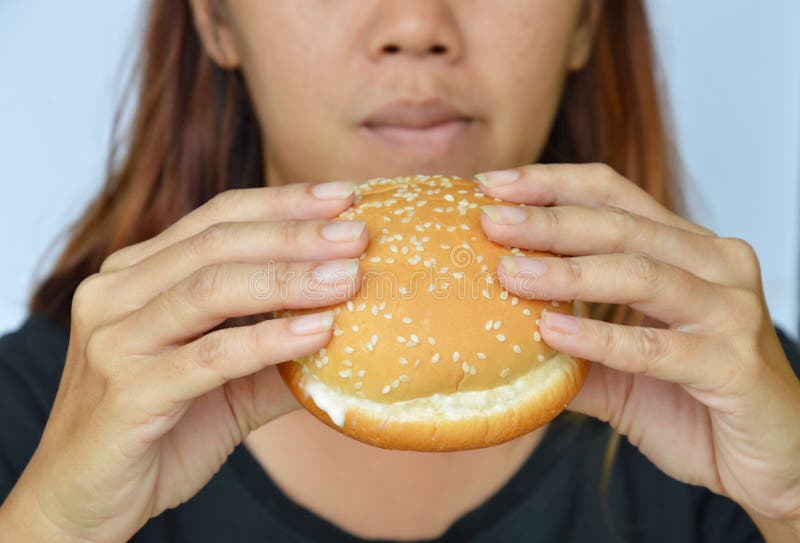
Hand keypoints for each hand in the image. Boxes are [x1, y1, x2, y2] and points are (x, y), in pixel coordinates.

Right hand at [0, 181, 365, 541]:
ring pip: (210, 289)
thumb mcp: (226, 379)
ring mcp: (114, 340)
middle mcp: (116, 294)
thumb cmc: (158, 430)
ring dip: (288, 279)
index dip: (282, 202)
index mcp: (136, 275)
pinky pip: (209, 356)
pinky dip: (269, 341)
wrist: (85, 500)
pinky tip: (317, 332)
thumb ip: (277, 348)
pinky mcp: (125, 392)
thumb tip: (357, 324)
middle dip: (295, 234)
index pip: (216, 217)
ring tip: (348, 277)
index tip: (343, 196)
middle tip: (358, 234)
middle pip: (216, 243)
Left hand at [476, 163, 799, 529]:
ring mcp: (731, 311)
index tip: (491, 185)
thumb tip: (495, 336)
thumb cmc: (695, 404)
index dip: (551, 183)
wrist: (772, 463)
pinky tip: (552, 331)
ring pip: (641, 274)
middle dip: (549, 219)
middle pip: (621, 225)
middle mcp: (715, 265)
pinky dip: (601, 337)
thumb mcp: (619, 370)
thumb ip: (568, 347)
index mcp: (686, 250)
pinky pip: (657, 346)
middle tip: (490, 221)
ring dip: (568, 271)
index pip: (613, 194)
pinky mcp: (735, 363)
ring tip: (509, 272)